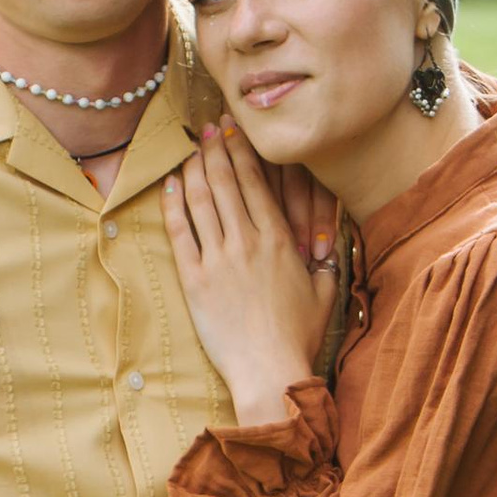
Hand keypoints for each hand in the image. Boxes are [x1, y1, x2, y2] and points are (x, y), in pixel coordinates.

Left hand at [163, 125, 338, 423]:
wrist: (270, 370)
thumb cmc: (299, 336)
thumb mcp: (324, 291)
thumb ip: (324, 259)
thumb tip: (328, 237)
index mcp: (280, 241)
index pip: (257, 183)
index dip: (242, 152)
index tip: (234, 130)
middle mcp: (247, 242)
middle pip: (226, 183)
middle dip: (216, 149)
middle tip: (208, 126)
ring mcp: (219, 260)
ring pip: (201, 201)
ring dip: (194, 169)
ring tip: (190, 148)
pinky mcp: (195, 281)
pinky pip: (180, 233)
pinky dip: (173, 204)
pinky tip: (169, 184)